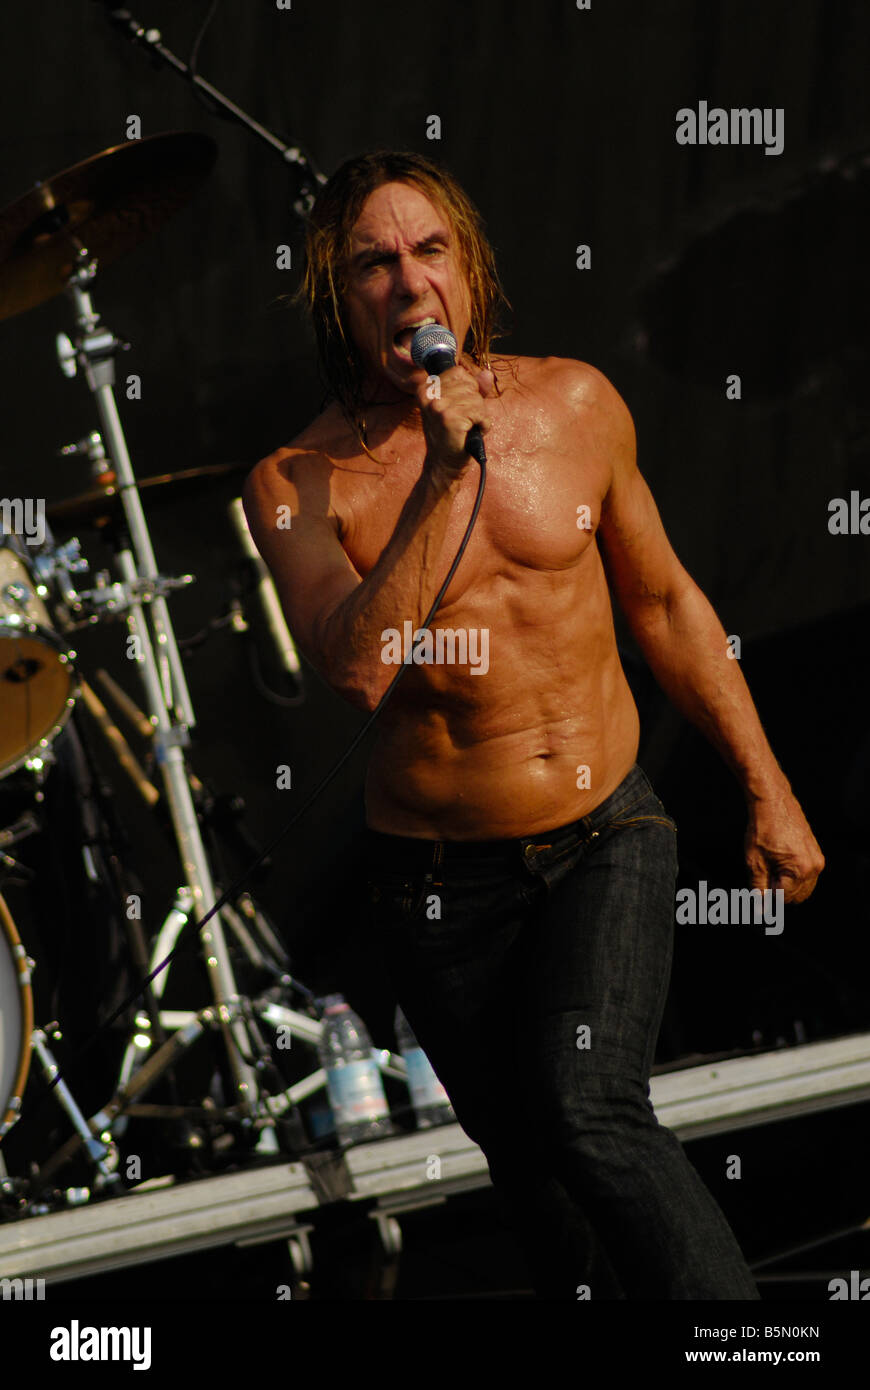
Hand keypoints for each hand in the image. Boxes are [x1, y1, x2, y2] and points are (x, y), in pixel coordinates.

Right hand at [417, 361, 493, 478]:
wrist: (443, 464)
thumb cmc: (451, 435)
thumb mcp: (459, 406)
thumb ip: (474, 388)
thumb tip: (488, 373)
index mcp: (425, 388)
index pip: (459, 372)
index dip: (467, 389)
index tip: (458, 407)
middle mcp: (429, 395)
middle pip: (470, 385)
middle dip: (474, 403)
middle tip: (463, 421)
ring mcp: (439, 406)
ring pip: (477, 399)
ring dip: (478, 415)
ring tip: (466, 428)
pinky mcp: (450, 419)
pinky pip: (481, 413)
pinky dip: (483, 425)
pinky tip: (470, 433)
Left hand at [744, 787, 824, 903]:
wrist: (772, 801)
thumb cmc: (763, 828)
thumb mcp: (755, 861)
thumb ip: (758, 888)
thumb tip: (760, 908)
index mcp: (801, 870)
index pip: (784, 898)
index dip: (768, 898)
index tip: (757, 893)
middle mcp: (814, 866)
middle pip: (796, 896)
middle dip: (778, 892)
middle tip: (762, 878)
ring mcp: (817, 859)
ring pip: (802, 887)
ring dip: (785, 885)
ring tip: (769, 868)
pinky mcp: (815, 852)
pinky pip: (806, 875)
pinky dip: (792, 875)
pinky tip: (777, 862)